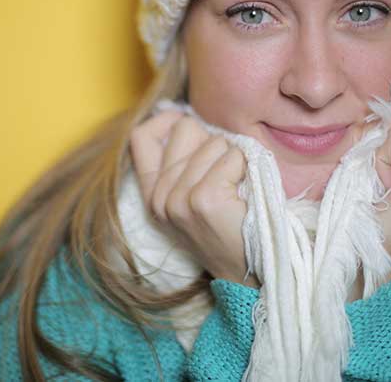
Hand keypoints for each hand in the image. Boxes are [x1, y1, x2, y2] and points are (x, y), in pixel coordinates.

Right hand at [129, 111, 256, 286]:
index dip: (167, 120)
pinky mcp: (202, 200)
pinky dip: (245, 167)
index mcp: (152, 193)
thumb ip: (182, 162)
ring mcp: (178, 199)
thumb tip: (184, 118)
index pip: (141, 135)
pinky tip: (244, 191)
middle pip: (185, 128)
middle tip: (224, 172)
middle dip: (212, 140)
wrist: (249, 273)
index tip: (191, 128)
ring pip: (215, 142)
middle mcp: (159, 196)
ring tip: (236, 188)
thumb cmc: (228, 228)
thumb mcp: (191, 198)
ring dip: (234, 158)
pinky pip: (232, 157)